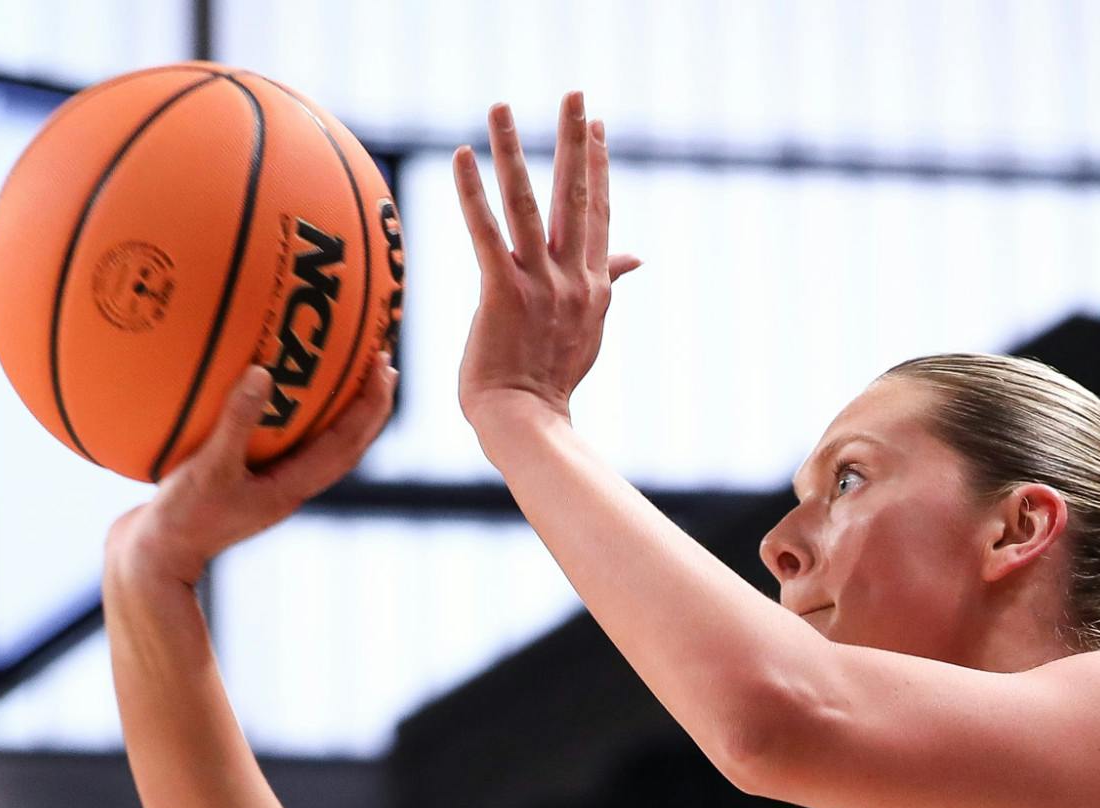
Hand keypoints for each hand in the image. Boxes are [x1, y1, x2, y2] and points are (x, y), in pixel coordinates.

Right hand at [105, 357, 397, 584]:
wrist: (153, 562)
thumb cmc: (181, 522)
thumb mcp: (207, 470)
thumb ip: (235, 423)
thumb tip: (263, 373)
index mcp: (292, 487)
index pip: (348, 443)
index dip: (371, 405)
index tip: (383, 364)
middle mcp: (290, 487)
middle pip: (346, 444)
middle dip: (367, 403)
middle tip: (380, 358)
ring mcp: (269, 486)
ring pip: (318, 444)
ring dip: (336, 408)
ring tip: (342, 369)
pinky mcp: (245, 482)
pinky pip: (279, 442)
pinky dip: (286, 416)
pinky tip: (265, 388)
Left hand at [452, 91, 640, 432]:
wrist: (527, 422)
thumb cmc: (549, 381)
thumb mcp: (589, 329)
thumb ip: (607, 285)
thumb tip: (635, 257)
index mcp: (592, 285)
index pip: (597, 213)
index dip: (597, 167)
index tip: (596, 126)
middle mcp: (572, 278)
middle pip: (576, 196)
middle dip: (574, 140)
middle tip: (573, 92)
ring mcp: (539, 284)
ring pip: (529, 203)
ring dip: (514, 150)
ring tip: (501, 106)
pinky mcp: (502, 293)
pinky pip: (485, 233)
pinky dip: (473, 192)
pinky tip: (463, 155)